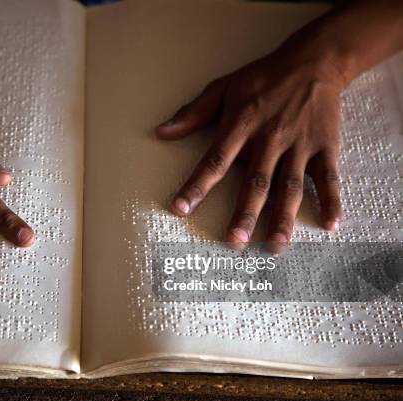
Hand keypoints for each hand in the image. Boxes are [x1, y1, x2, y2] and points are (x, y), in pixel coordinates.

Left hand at [155, 47, 345, 247]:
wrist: (313, 60)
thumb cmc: (262, 77)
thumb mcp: (223, 88)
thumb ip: (193, 113)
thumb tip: (161, 132)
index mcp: (240, 126)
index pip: (214, 161)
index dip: (196, 186)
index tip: (180, 208)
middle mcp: (269, 139)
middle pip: (255, 182)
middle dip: (245, 213)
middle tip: (235, 241)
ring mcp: (299, 145)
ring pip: (290, 186)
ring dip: (283, 217)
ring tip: (275, 245)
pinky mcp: (325, 146)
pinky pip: (329, 177)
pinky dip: (332, 200)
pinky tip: (330, 225)